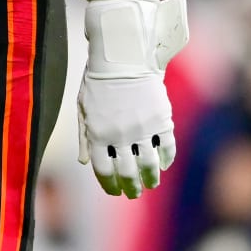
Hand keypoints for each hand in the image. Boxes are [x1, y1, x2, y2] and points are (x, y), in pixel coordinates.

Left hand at [76, 0, 187, 198]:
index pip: (104, 170)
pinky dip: (165, 160)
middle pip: (127, 172)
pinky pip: (166, 148)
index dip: (109, 185)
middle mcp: (120, 135)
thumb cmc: (98, 82)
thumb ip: (84, 137)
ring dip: (150, 179)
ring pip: (148, 165)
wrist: (124, 57)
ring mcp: (142, 129)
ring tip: (150, 184)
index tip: (114, 191)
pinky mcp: (161, 120)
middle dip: (131, 187)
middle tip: (134, 193)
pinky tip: (162, 165)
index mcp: (97, 133)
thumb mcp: (84, 108)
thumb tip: (85, 163)